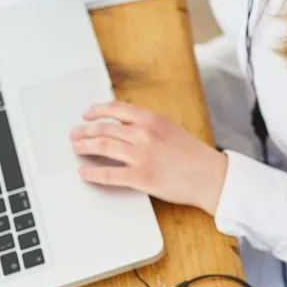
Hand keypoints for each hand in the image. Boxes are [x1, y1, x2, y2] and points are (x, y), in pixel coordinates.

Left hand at [71, 101, 228, 214]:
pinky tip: (84, 172)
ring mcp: (141, 155)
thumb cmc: (194, 155)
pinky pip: (109, 174)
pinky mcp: (140, 177)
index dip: (96, 111)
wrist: (211, 176)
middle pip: (104, 129)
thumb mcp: (170, 128)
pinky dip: (92, 173)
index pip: (115, 109)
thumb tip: (125, 124)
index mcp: (151, 119)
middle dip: (85, 131)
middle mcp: (143, 134)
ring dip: (85, 147)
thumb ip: (148, 124)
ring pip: (102, 147)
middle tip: (75, 134)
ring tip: (76, 149)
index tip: (87, 114)